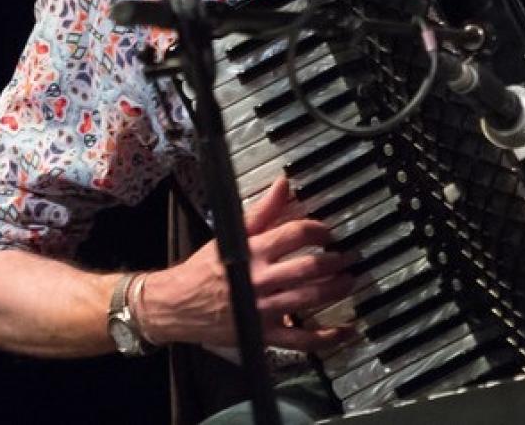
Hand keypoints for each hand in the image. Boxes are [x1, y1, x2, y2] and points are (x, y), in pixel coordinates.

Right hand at [140, 176, 354, 350]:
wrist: (174, 305)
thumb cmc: (204, 268)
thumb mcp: (231, 233)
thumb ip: (263, 210)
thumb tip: (283, 184)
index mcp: (253, 252)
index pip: (295, 234)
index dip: (318, 230)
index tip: (329, 232)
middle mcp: (260, 281)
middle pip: (308, 268)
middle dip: (334, 261)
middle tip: (349, 256)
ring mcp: (262, 310)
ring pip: (308, 300)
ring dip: (335, 289)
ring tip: (350, 280)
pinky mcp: (262, 334)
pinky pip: (299, 340)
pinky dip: (326, 337)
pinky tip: (345, 330)